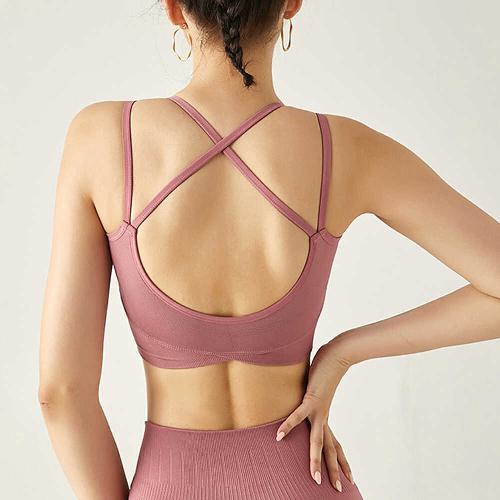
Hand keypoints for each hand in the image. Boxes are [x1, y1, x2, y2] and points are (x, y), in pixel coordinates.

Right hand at [275, 341, 354, 490]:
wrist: (338, 355)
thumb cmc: (328, 368)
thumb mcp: (318, 388)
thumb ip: (310, 395)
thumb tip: (304, 396)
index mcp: (325, 416)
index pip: (335, 444)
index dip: (342, 461)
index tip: (349, 477)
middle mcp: (324, 416)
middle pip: (330, 448)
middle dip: (335, 469)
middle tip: (339, 489)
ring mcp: (319, 410)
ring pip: (318, 440)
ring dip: (316, 459)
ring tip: (315, 478)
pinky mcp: (311, 399)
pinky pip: (298, 416)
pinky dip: (288, 425)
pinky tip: (280, 436)